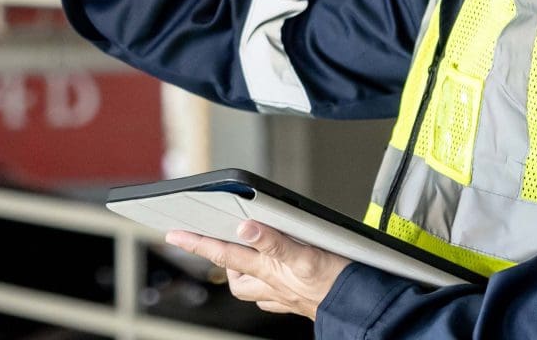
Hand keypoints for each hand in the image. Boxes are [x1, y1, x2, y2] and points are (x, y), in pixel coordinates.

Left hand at [166, 221, 349, 319]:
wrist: (363, 309)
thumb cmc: (339, 284)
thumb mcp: (307, 254)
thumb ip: (274, 241)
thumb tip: (245, 227)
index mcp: (268, 270)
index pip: (222, 253)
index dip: (196, 242)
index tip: (173, 235)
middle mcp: (271, 284)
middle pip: (234, 275)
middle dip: (221, 260)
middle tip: (213, 242)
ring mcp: (284, 295)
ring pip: (252, 288)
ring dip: (244, 274)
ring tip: (244, 259)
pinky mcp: (299, 301)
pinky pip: (273, 297)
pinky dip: (268, 286)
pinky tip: (274, 280)